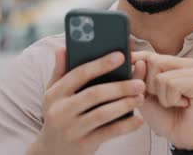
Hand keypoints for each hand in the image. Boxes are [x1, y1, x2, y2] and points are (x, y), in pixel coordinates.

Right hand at [28, 47, 145, 154]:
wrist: (52, 151)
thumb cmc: (58, 114)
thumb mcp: (53, 94)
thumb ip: (60, 71)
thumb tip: (62, 47)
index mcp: (55, 94)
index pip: (79, 74)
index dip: (101, 64)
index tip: (122, 55)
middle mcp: (60, 111)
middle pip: (94, 94)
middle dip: (120, 87)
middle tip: (140, 82)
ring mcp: (71, 129)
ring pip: (102, 114)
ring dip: (125, 104)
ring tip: (141, 97)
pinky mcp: (83, 145)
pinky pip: (108, 133)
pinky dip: (125, 126)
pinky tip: (138, 120)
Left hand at [132, 52, 192, 149]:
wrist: (182, 137)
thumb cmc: (164, 116)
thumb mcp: (143, 95)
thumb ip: (138, 77)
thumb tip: (140, 61)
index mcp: (173, 63)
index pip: (149, 54)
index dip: (137, 63)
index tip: (131, 72)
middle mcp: (185, 63)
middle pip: (153, 61)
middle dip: (150, 86)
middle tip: (164, 98)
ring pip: (161, 77)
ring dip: (162, 97)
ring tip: (174, 102)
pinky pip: (173, 85)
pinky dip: (171, 100)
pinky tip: (182, 104)